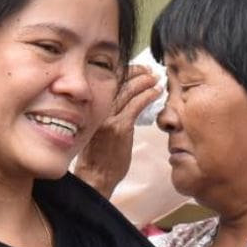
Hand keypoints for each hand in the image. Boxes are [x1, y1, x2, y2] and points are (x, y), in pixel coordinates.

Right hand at [74, 65, 160, 197]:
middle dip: (136, 73)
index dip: (125, 72)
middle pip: (118, 82)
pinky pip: (136, 106)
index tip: (138, 70)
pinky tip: (156, 92)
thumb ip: (108, 114)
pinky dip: (148, 96)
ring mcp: (108, 118)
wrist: (94, 176)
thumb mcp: (98, 129)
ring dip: (145, 82)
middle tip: (150, 71)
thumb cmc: (98, 156)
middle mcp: (97, 109)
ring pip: (128, 91)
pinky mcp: (120, 128)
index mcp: (91, 107)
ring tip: (156, 79)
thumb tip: (125, 103)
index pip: (108, 82)